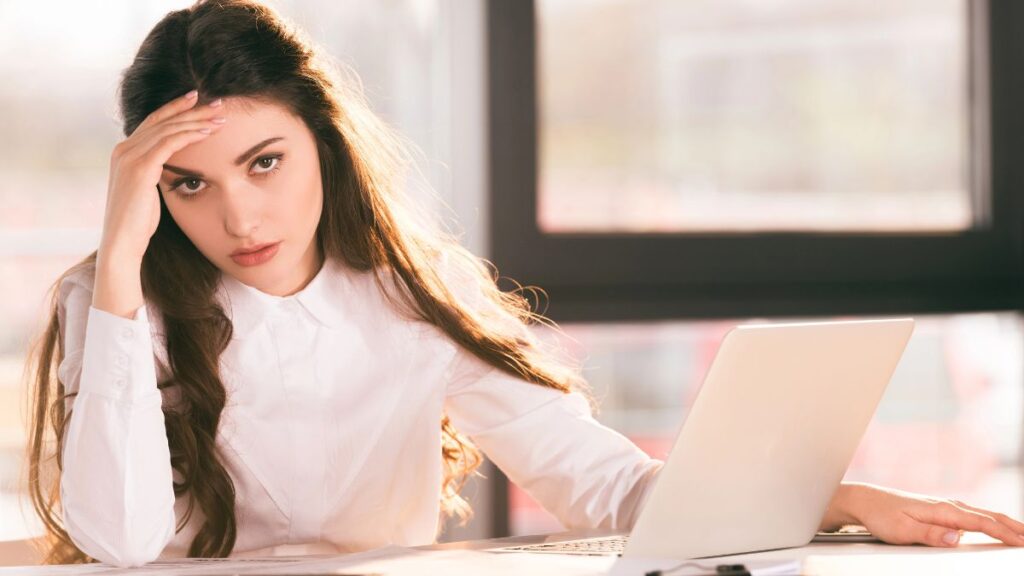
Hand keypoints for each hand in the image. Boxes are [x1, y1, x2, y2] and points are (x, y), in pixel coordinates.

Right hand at [99, 89, 225, 262]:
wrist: (122, 242)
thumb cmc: (138, 222)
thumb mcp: (147, 190)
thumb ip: (155, 172)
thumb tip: (174, 166)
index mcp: (124, 152)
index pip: (153, 121)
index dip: (175, 109)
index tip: (197, 100)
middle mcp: (123, 149)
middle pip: (162, 120)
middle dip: (191, 109)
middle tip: (217, 102)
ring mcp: (129, 157)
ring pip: (168, 129)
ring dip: (196, 121)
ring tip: (220, 117)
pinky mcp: (139, 168)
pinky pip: (168, 144)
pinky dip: (189, 135)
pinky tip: (207, 132)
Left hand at [824, 482, 1023, 547]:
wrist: (864, 500)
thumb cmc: (881, 515)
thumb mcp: (902, 530)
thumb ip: (931, 535)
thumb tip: (958, 538)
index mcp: (942, 510)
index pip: (981, 523)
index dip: (1004, 533)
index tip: (1022, 542)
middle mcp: (946, 505)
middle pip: (987, 516)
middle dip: (1012, 527)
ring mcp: (944, 506)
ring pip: (982, 514)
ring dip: (1003, 523)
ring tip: (1020, 534)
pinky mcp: (939, 510)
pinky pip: (972, 515)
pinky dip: (989, 520)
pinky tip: (994, 526)